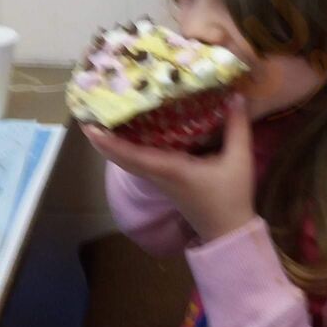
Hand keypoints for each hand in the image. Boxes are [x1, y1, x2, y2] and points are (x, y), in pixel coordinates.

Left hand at [80, 93, 255, 243]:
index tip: (89, 127)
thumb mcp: (239, 160)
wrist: (228, 232)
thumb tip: (234, 95)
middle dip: (102, 139)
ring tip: (102, 118)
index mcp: (170, 169)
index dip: (109, 142)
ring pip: (128, 162)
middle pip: (121, 158)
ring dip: (112, 143)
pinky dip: (126, 149)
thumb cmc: (231, 197)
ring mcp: (159, 181)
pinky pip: (138, 163)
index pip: (132, 155)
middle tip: (87, 116)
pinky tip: (129, 134)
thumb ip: (237, 126)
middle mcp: (158, 175)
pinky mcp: (164, 183)